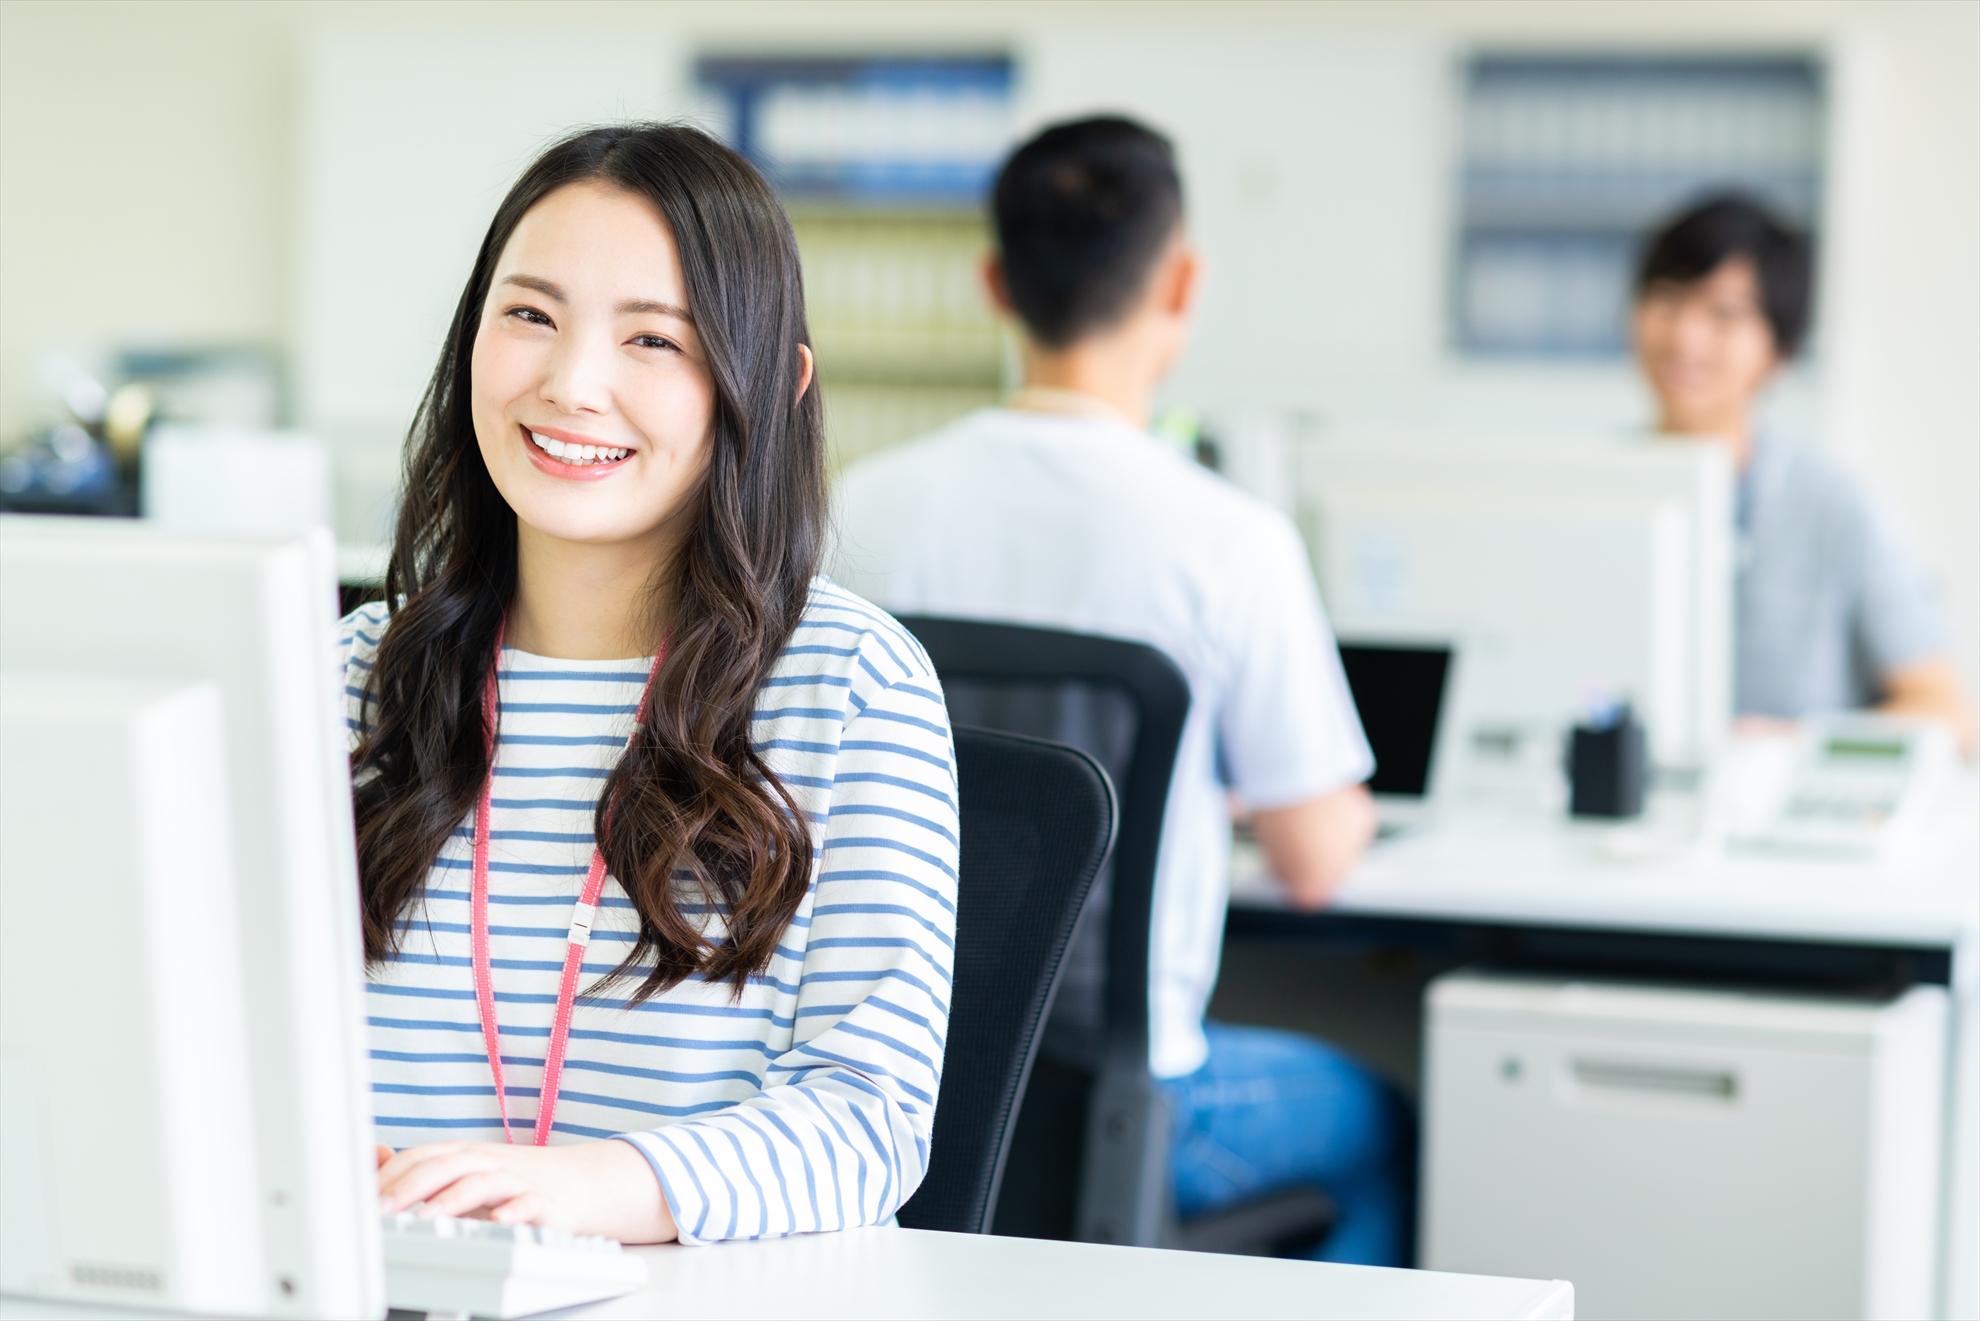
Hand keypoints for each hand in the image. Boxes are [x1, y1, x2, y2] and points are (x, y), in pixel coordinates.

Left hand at [376, 1139, 678, 1243]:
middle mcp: (488, 1162)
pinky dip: (513, 1211)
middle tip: (383, 1209)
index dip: (393, 1174)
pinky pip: (529, 1204)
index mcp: (465, 1154)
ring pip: (482, 1182)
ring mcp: (516, 1181)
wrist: (580, 1183)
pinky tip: (498, 1223)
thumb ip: (421, 1171)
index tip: (364, 1197)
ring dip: (452, 1199)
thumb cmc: (512, 1182)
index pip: (423, 1155)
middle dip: (411, 1186)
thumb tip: (373, 1161)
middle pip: (447, 1164)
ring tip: (428, 1218)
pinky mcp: (545, 1204)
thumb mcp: (465, 1172)